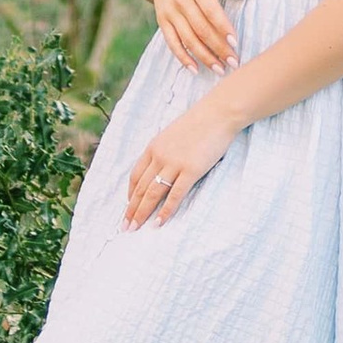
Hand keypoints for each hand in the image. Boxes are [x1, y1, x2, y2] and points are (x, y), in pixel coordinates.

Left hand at [126, 96, 237, 227]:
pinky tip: (159, 223)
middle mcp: (160, 156)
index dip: (130, 194)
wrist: (217, 114)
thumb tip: (161, 168)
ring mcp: (174, 163)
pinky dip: (166, 210)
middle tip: (125, 226)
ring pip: (153, 193)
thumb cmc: (198, 123)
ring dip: (143, 213)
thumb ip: (165, 151)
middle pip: (141, 188)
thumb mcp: (173, 134)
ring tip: (135, 229)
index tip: (128, 207)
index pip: (136, 175)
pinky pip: (175, 194)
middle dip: (132, 209)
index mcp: (154, 147)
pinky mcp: (191, 170)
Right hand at [146, 0, 246, 73]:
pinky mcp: (162, 20)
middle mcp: (180, 0)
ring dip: (204, 56)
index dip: (223, 27)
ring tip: (219, 69)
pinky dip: (182, 57)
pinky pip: (171, 42)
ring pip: (187, 39)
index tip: (235, 43)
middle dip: (218, 48)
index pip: (210, 10)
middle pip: (200, 28)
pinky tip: (195, 69)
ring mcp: (170, 12)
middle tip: (233, 62)